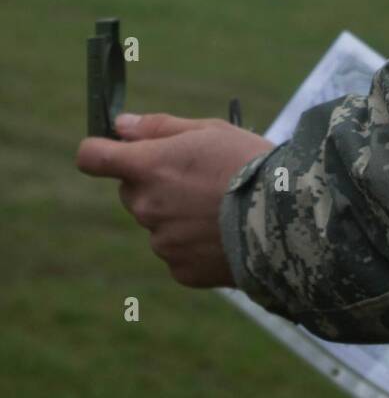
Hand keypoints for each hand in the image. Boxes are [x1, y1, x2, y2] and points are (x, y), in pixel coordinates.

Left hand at [76, 113, 274, 287]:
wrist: (286, 218)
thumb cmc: (250, 163)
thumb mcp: (209, 130)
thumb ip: (159, 127)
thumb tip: (120, 126)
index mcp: (148, 167)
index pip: (92, 157)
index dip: (99, 151)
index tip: (112, 150)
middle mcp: (147, 207)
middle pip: (132, 191)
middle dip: (154, 183)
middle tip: (198, 177)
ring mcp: (162, 242)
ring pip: (158, 223)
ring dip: (178, 214)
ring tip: (221, 208)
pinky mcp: (180, 270)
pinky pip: (177, 252)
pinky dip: (194, 243)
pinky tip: (225, 233)